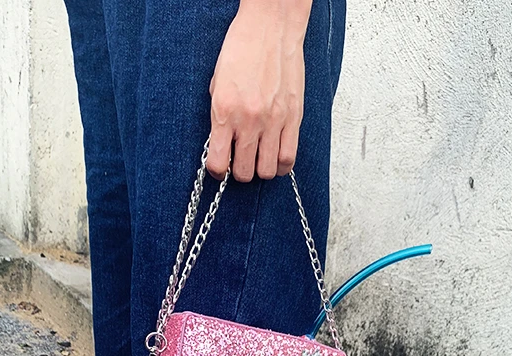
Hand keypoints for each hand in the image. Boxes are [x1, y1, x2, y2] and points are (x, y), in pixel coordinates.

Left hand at [206, 0, 311, 181]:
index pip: (218, 163)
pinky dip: (282, 165)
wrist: (271, 27)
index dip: (217, 172)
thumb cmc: (242, 49)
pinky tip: (276, 158)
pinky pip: (289, 157)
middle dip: (240, 172)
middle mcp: (248, 121)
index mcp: (224, 111)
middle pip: (244, 173)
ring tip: (259, 159)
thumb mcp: (218, 83)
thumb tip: (222, 144)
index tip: (220, 168)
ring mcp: (273, 121)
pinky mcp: (293, 118)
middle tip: (240, 161)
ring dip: (261, 169)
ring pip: (268, 170)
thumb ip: (219, 116)